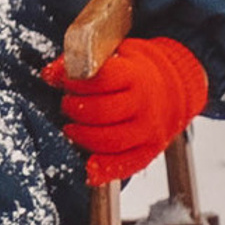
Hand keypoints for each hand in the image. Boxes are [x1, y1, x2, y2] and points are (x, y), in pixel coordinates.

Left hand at [40, 34, 207, 187]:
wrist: (174, 86)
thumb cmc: (135, 70)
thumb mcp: (113, 54)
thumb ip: (81, 62)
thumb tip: (50, 74)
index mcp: (135, 75)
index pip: (101, 79)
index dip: (76, 82)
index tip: (65, 81)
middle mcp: (145, 104)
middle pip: (102, 112)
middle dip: (75, 109)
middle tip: (67, 105)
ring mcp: (149, 130)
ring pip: (110, 141)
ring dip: (83, 137)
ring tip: (72, 129)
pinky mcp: (150, 150)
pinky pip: (127, 165)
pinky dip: (105, 169)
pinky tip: (88, 169)